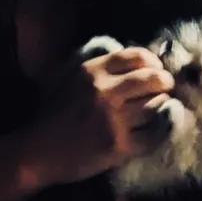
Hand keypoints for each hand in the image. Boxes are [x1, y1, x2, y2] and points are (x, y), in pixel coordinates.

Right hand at [22, 46, 173, 188]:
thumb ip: (91, 60)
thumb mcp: (66, 76)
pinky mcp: (119, 146)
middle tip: (165, 87)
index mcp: (92, 71)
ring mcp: (113, 120)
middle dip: (164, 82)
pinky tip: (161, 125)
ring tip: (159, 106)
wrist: (36, 152)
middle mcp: (104, 92)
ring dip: (162, 104)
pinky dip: (163, 128)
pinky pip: (154, 134)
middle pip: (152, 79)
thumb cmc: (51, 114)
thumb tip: (121, 47)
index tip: (155, 69)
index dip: (153, 62)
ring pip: (156, 105)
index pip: (137, 57)